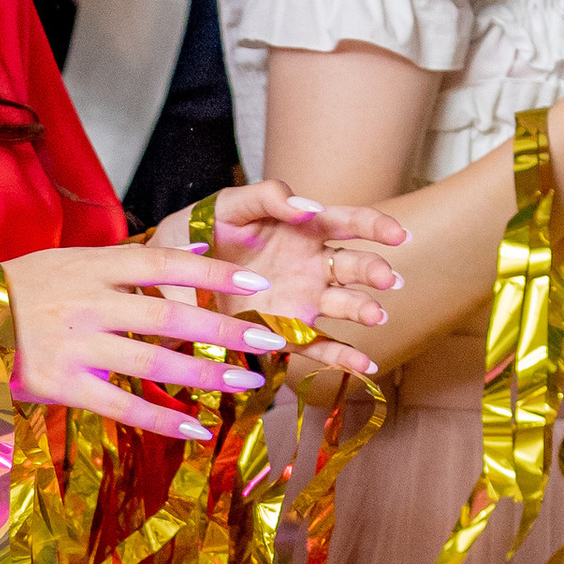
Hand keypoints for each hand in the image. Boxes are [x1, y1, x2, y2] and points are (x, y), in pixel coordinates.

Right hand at [0, 240, 355, 443]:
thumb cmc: (19, 291)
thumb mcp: (69, 259)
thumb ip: (128, 261)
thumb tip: (195, 247)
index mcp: (92, 265)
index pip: (164, 263)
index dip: (214, 272)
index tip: (259, 280)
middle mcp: (87, 303)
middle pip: (169, 315)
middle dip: (226, 328)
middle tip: (273, 337)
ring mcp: (74, 347)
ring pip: (153, 363)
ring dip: (206, 375)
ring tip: (249, 381)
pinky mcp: (61, 386)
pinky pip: (122, 406)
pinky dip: (162, 419)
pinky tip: (198, 429)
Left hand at [154, 179, 410, 338]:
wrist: (164, 273)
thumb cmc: (202, 230)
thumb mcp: (230, 204)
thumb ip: (269, 197)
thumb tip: (308, 207)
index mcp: (304, 229)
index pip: (350, 223)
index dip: (376, 227)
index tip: (399, 235)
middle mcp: (311, 265)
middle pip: (354, 267)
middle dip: (374, 272)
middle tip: (387, 280)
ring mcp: (302, 300)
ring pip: (344, 305)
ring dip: (363, 310)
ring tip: (376, 316)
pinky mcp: (285, 331)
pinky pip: (319, 345)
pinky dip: (343, 358)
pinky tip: (366, 366)